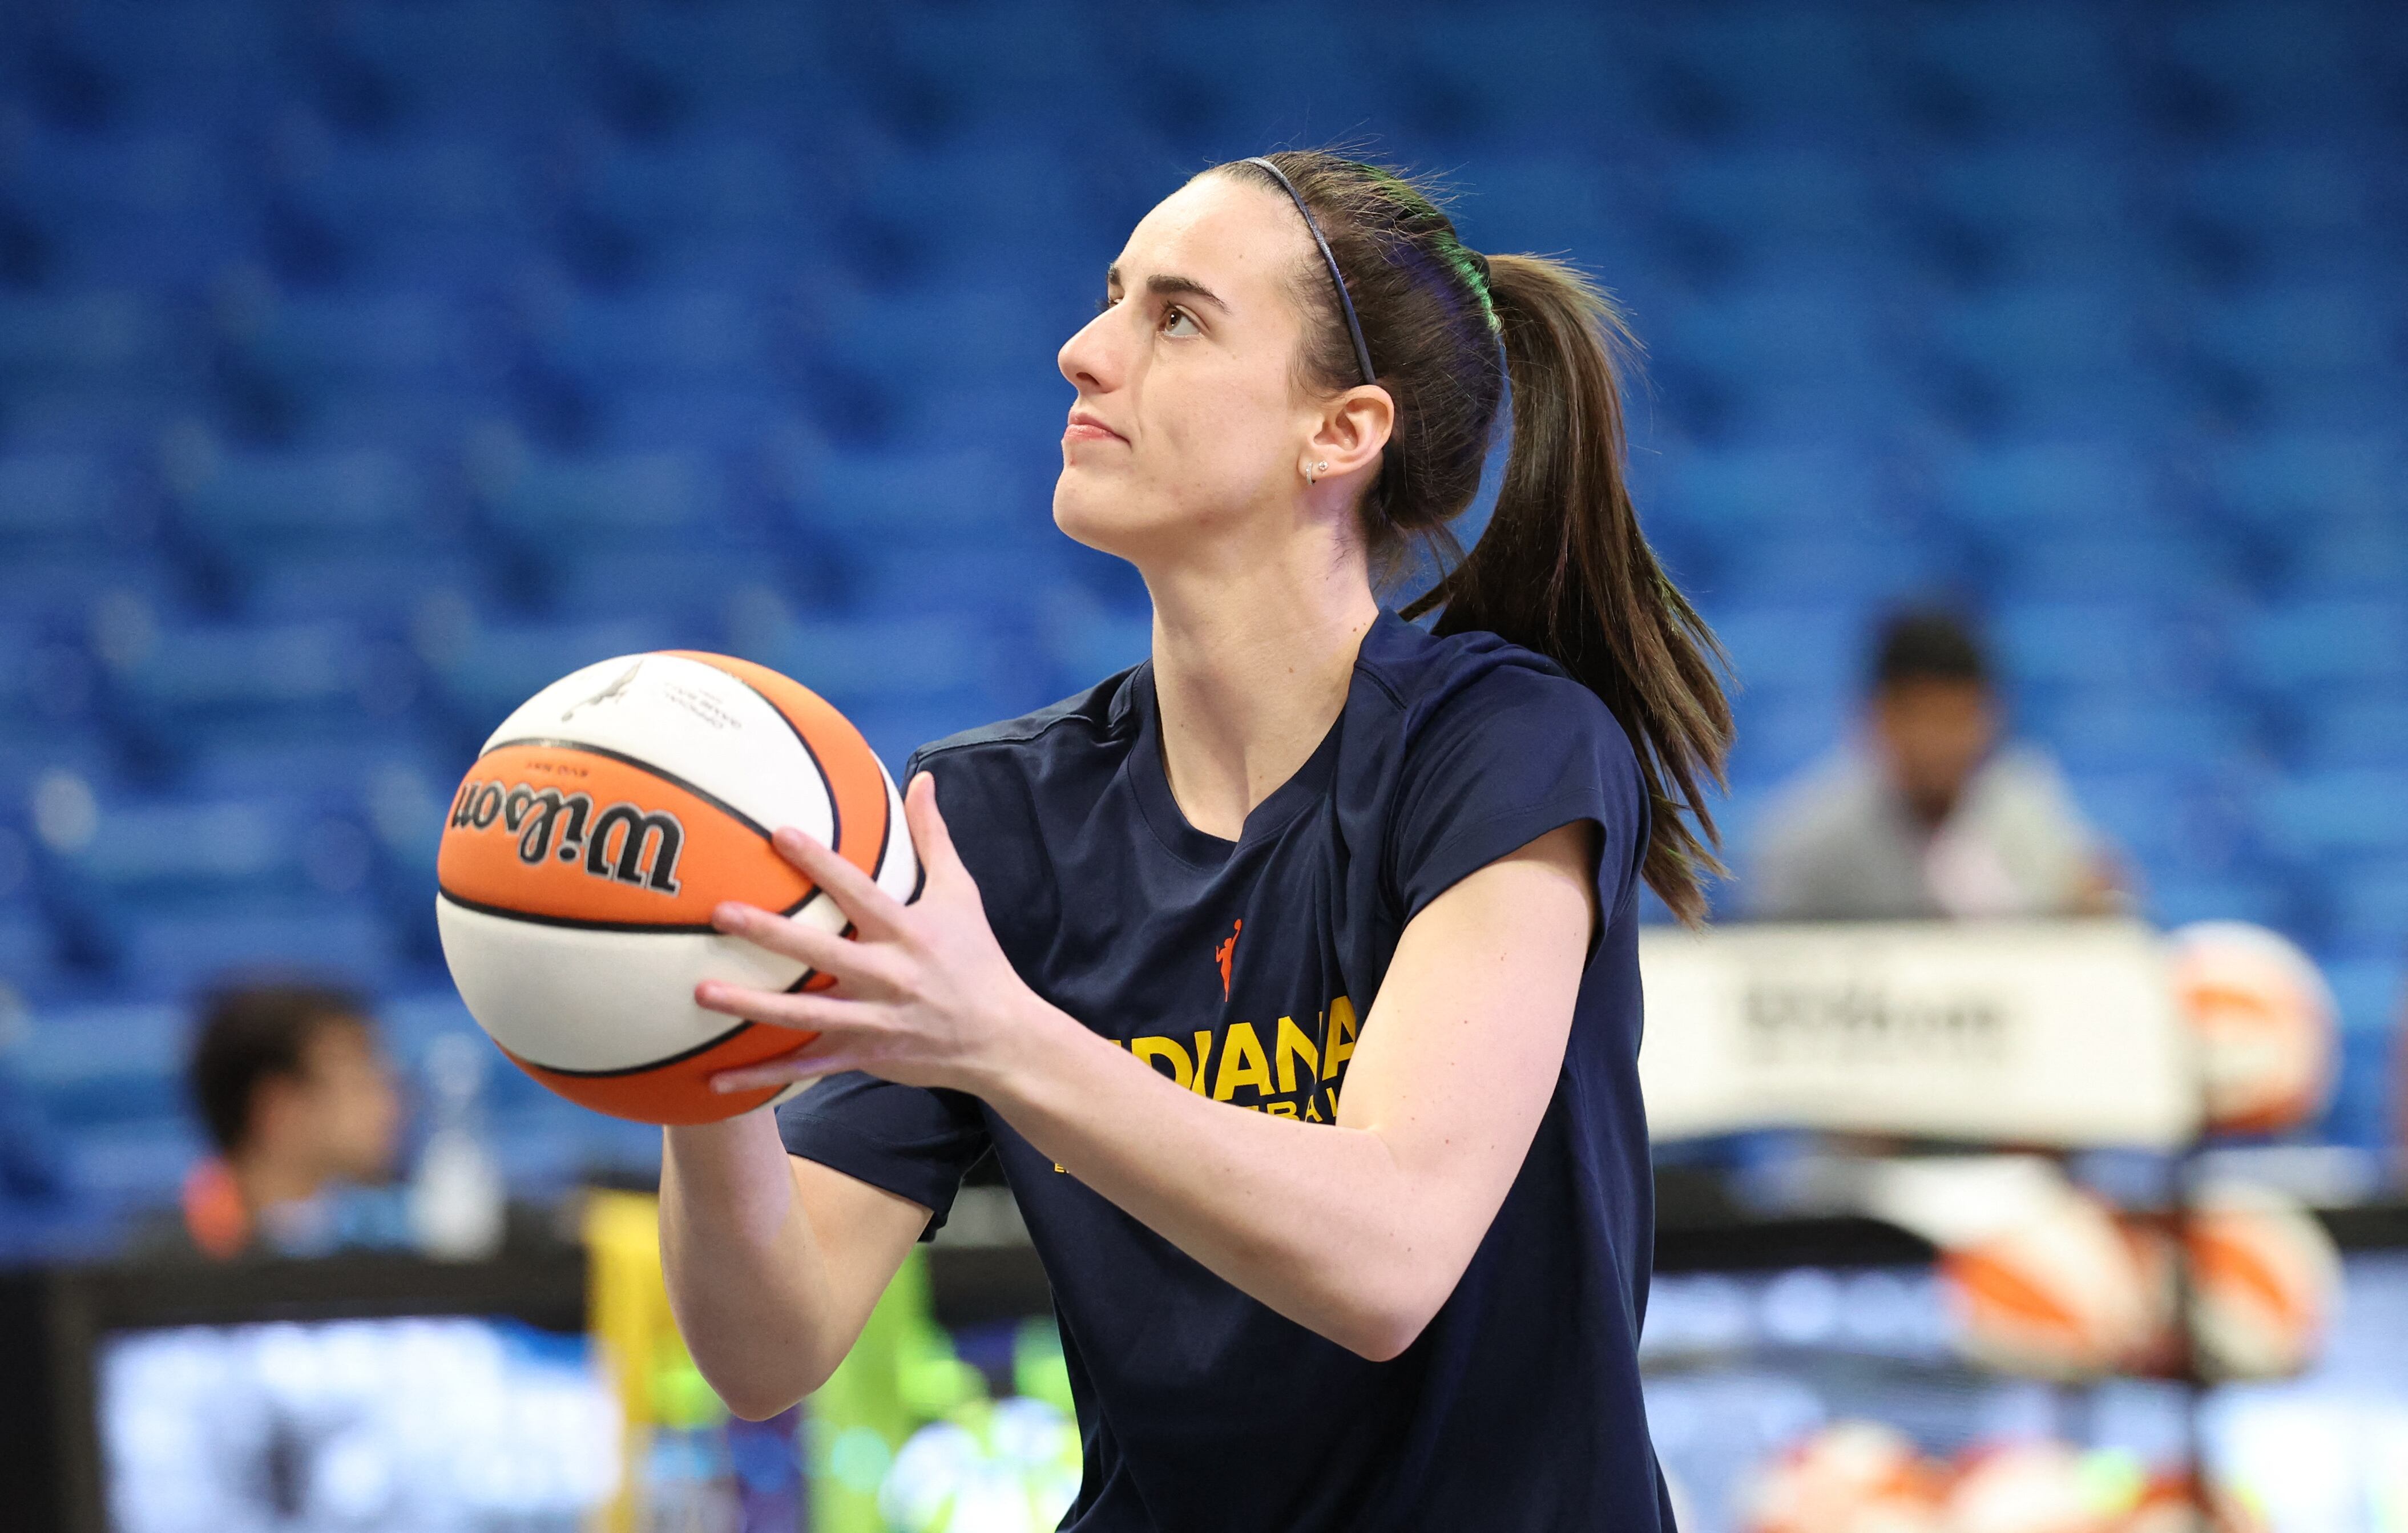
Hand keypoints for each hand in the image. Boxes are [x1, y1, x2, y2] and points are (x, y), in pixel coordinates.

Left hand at [697, 773, 1046, 1096]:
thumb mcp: (961, 894)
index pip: (858, 892)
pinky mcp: (865, 1056)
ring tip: (702, 992)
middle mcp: (888, 976)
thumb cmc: (977, 959)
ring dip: (752, 1007)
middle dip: (771, 934)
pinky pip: (808, 1068)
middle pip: (821, 953)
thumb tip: (922, 780)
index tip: (779, 834)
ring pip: (804, 1015)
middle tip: (721, 913)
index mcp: (908, 932)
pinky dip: (764, 1078)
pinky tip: (717, 1081)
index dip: (820, 863)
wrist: (1001, 1039)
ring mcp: (874, 1021)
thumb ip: (933, 837)